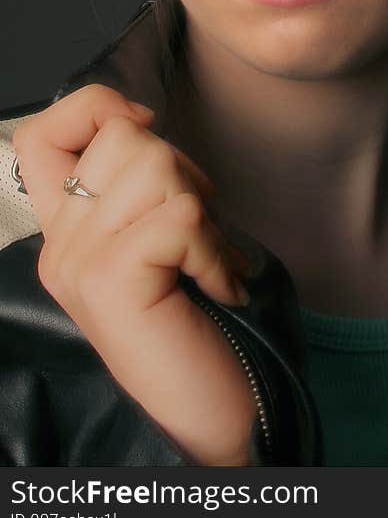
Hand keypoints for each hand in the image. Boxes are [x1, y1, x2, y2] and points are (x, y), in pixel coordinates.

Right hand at [12, 84, 256, 465]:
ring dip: (204, 212)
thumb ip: (141, 185)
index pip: (40, 134)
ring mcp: (78, 266)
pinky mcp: (110, 283)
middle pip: (124, 137)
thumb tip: (138, 116)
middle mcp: (60, 246)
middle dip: (184, 171)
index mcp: (67, 230)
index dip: (92, 106)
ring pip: (155, 167)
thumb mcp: (165, 235)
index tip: (144, 122)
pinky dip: (216, 248)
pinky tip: (218, 287)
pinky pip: (179, 217)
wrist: (216, 411)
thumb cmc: (204, 319)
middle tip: (196, 236)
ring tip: (205, 262)